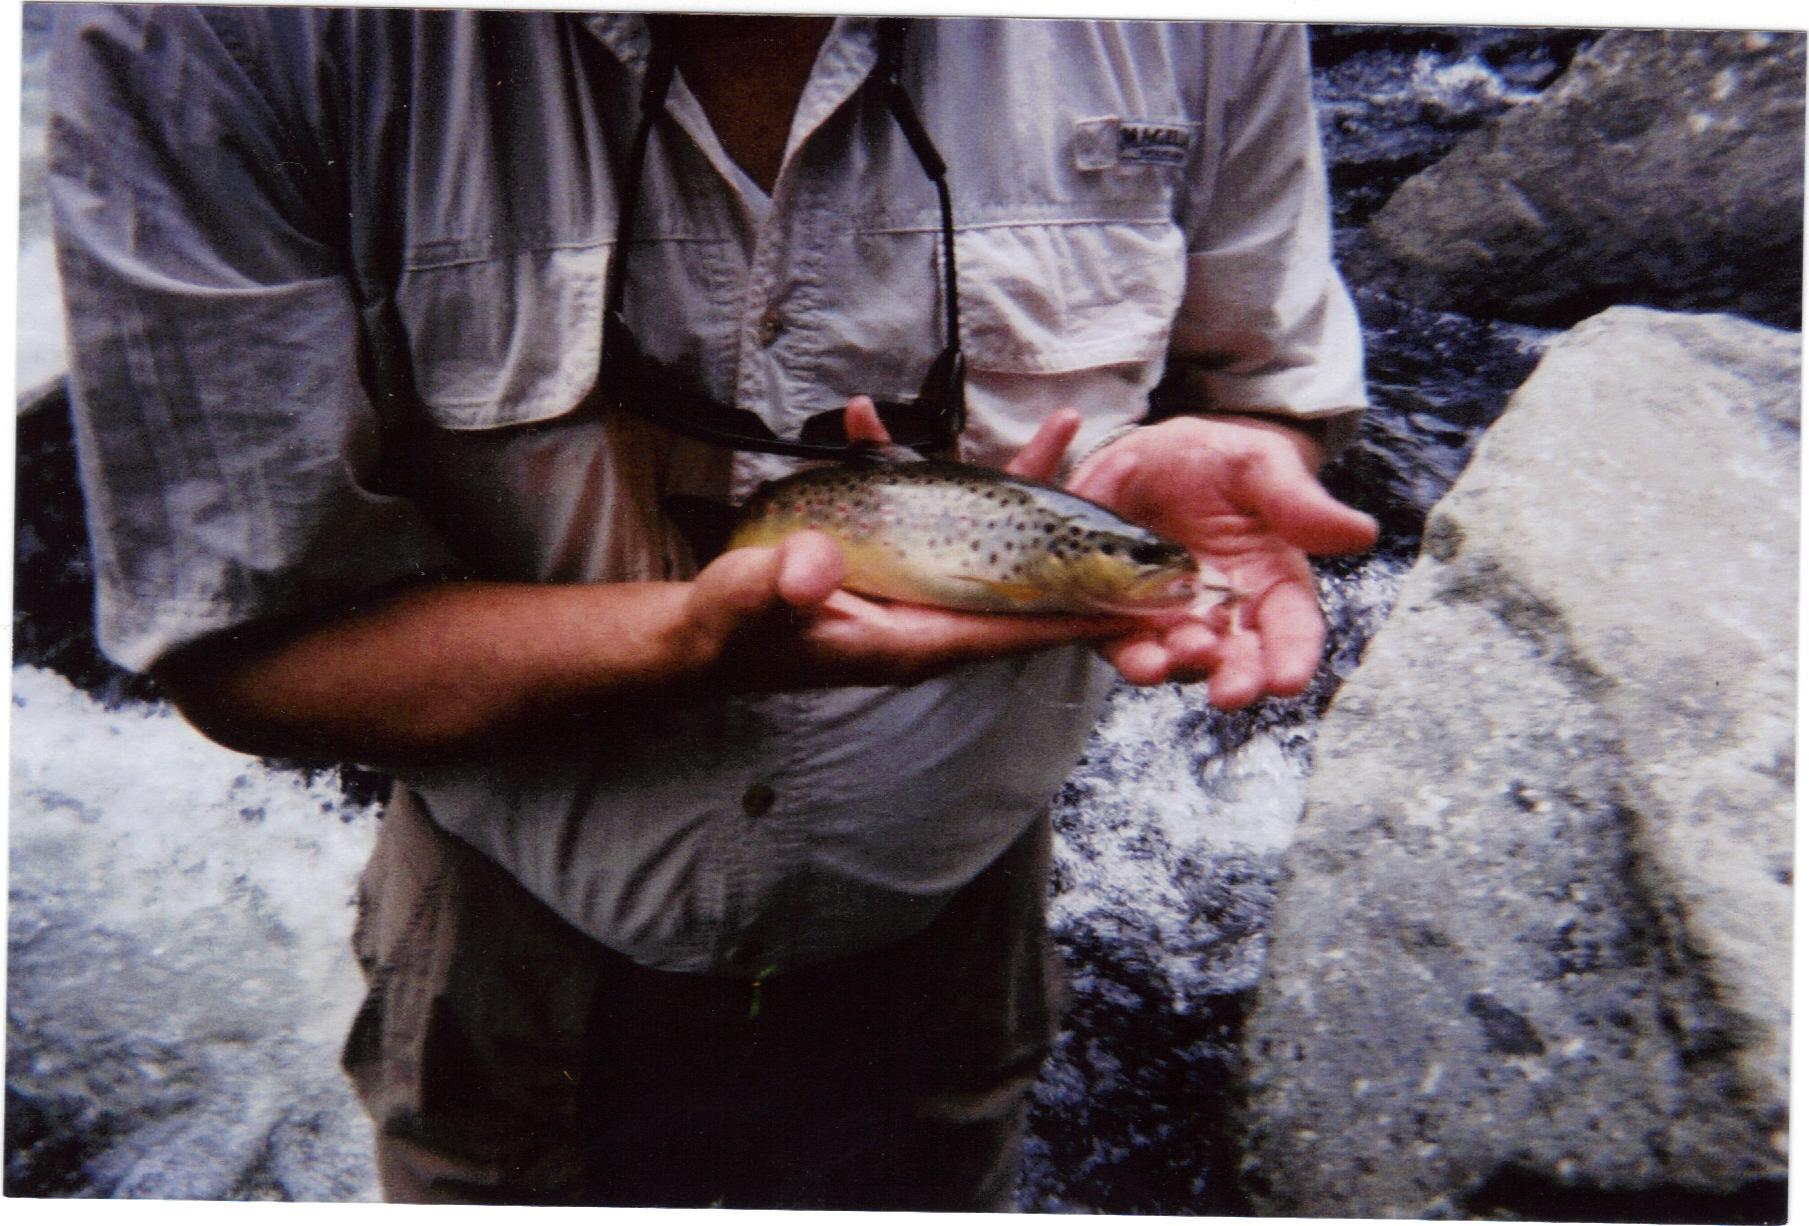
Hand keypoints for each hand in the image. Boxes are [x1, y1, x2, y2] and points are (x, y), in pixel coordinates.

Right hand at [678, 400, 1131, 691]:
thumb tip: (814, 567)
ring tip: (1056, 425)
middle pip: (1017, 577)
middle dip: (1065, 528)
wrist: (702, 634)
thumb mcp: (748, 606)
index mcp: (910, 639)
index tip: (1135, 596)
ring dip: (1016, 486)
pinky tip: (881, 423)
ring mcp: (912, 591)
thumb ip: (781, 588)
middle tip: (1111, 466)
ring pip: (986, 542)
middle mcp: (925, 618)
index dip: (1073, 612)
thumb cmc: (728, 630)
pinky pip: (932, 519)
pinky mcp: (892, 566)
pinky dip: (925, 471)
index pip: (1010, 628)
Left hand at [1066, 415, 1376, 706]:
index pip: (1293, 629)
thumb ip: (1299, 503)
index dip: (1293, 657)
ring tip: (1181, 660)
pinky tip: (1141, 658)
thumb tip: (1362, 533)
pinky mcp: (1124, 618)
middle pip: (1239, 661)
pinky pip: (1127, 645)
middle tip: (1231, 692)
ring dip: (1181, 668)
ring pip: (1181, 661)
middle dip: (1237, 680)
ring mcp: (1173, 621)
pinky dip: (1133, 656)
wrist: (1147, 453)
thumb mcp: (1259, 467)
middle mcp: (1225, 615)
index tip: (1289, 679)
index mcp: (1273, 583)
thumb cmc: (1216, 461)